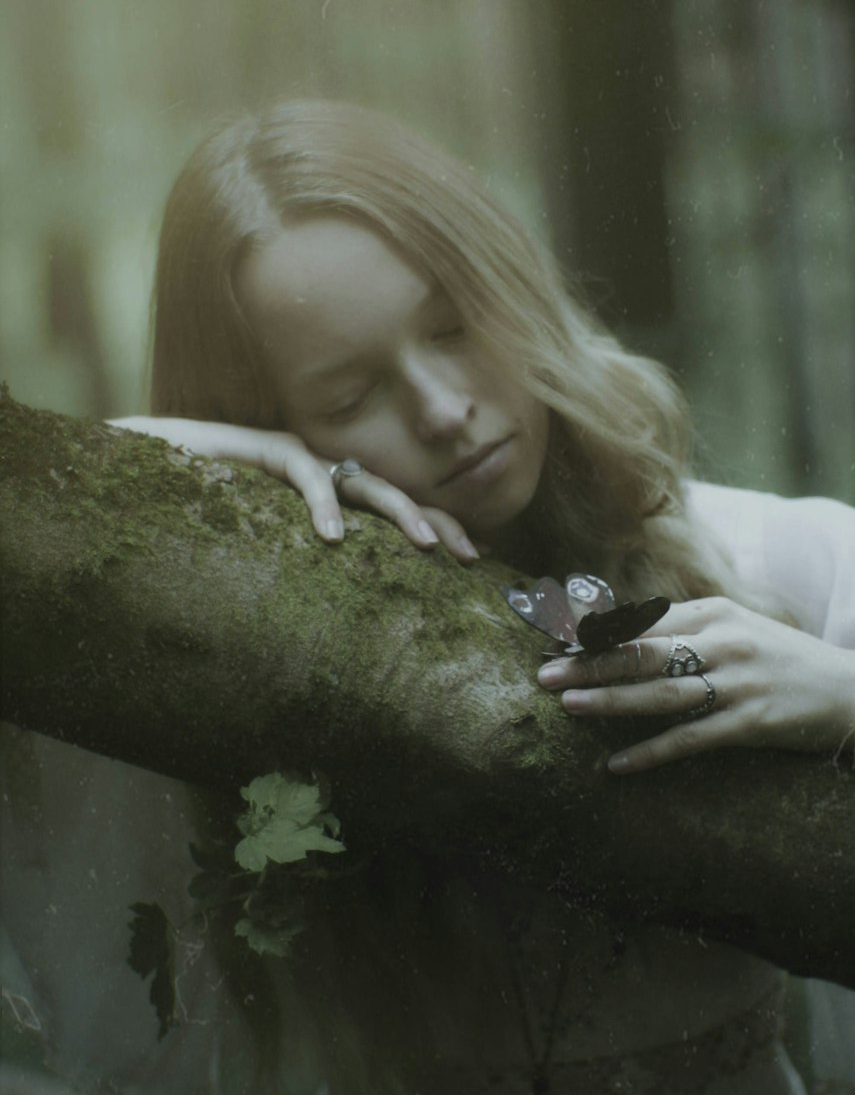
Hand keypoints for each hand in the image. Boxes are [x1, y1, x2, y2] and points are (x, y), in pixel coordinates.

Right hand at [109, 417, 480, 563]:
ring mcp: (294, 459)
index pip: (392, 514)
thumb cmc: (202, 525)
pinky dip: (321, 502)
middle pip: (393, 494)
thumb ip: (302, 583)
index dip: (433, 531)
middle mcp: (320, 475)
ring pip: (361, 479)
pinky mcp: (260, 448)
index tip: (470, 564)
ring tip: (424, 546)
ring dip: (399, 511)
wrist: (145, 475)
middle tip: (466, 556)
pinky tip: (331, 536)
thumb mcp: (265, 563)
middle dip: (435, 521)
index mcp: (328, 501)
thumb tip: (337, 645)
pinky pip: (302, 471)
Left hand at [536, 597, 854, 772]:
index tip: (552, 642)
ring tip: (568, 705)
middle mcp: (724, 641)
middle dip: (589, 662)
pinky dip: (651, 752)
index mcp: (714, 613)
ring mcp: (739, 682)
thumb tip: (620, 629)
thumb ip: (685, 627)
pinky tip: (617, 764)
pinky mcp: (752, 722)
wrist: (851, 691)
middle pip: (643, 652)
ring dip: (610, 700)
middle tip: (543, 672)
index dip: (594, 633)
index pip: (641, 620)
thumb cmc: (781, 659)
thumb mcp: (735, 628)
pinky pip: (692, 739)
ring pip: (662, 692)